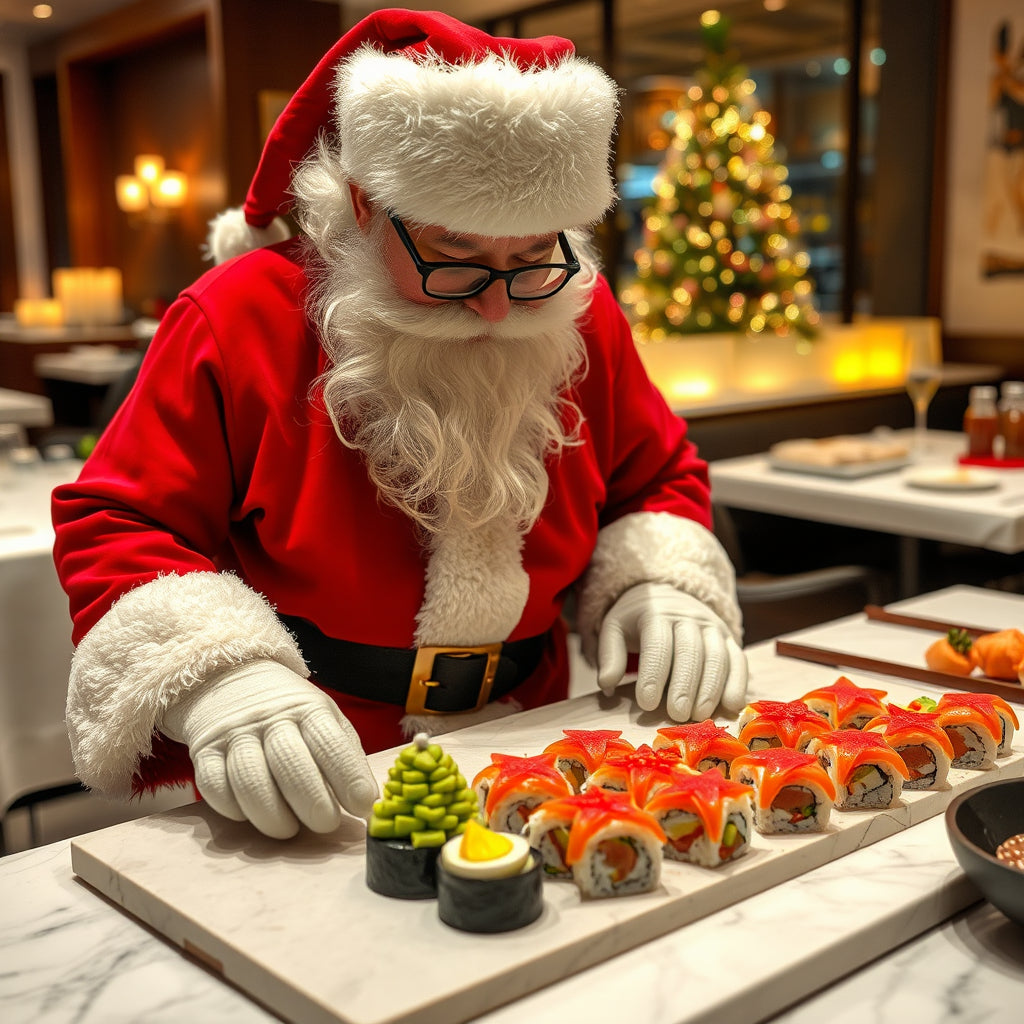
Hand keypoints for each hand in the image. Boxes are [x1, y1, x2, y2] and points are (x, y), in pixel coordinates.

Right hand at [160, 660, 377, 838]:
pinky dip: (233, 809)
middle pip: (291, 765)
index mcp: (308, 708)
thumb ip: (343, 755)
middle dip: (313, 803)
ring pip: (251, 781)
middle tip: (326, 824)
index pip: (330, 743)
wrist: (231, 678)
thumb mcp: (324, 717)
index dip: (349, 778)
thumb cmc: (291, 712)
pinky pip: (215, 788)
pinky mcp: (203, 751)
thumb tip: (365, 804)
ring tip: (289, 829)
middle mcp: (270, 718)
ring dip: (273, 815)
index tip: (363, 807)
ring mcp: (235, 734)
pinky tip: (250, 815)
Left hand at [596, 583, 746, 721]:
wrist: (667, 595)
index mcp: (656, 612)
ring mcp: (712, 627)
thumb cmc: (637, 621)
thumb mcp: (614, 628)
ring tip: (701, 716)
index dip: (653, 674)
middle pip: (690, 651)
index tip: (646, 704)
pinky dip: (738, 682)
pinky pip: (738, 660)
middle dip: (685, 685)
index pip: (657, 644)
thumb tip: (607, 684)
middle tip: (678, 715)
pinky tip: (733, 705)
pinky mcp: (729, 639)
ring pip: (717, 656)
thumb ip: (609, 655)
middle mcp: (688, 617)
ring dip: (711, 688)